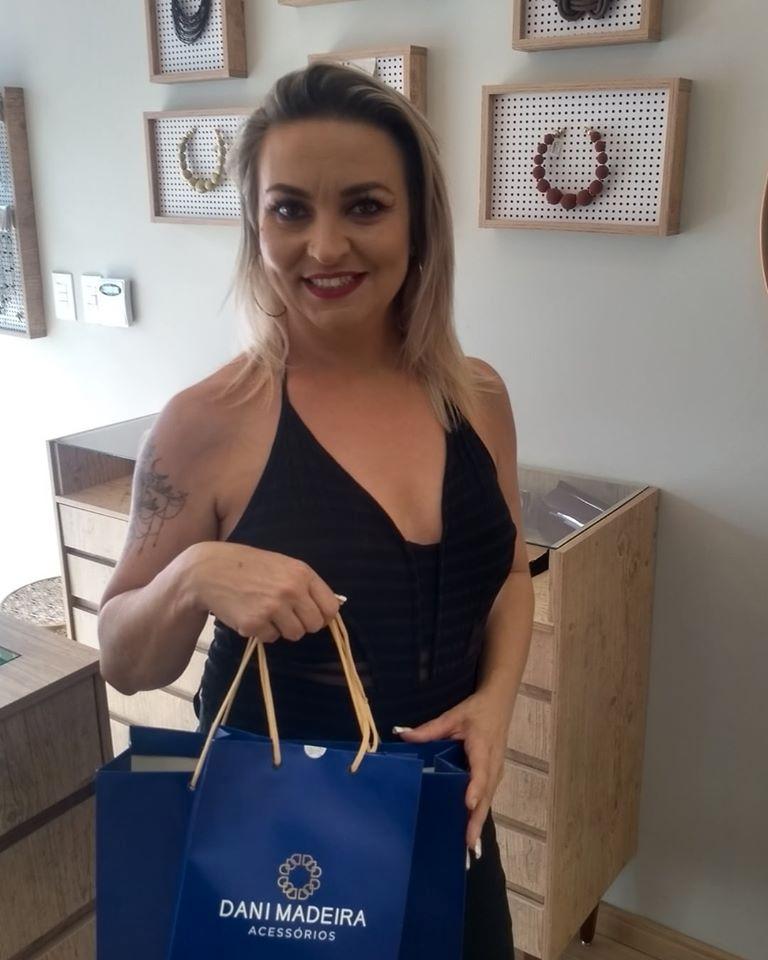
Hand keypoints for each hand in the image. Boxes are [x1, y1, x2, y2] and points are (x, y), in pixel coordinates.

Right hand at [188, 541, 341, 642]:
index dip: (323, 615)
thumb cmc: (248, 566)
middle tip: (286, 614)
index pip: (330, 607)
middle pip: (314, 625)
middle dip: (302, 623)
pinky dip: (263, 632)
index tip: (313, 615)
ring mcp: (273, 608)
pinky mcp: (254, 624)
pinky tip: (251, 614)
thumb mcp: (283, 565)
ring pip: (295, 635)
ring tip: (267, 612)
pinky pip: (271, 638)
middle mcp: (291, 590)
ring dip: (283, 629)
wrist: (209, 570)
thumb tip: (332, 607)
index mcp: (302, 573)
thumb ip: (305, 584)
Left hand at [393, 690, 510, 855]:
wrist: (499, 704)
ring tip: (468, 846)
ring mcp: (496, 773)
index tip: (468, 804)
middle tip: (468, 844)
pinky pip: (487, 798)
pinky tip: (470, 832)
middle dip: (477, 820)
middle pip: (487, 796)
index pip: (481, 771)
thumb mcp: (453, 716)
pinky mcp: (493, 776)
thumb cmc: (476, 711)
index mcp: (483, 748)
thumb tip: (402, 734)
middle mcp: (493, 765)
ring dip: (479, 822)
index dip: (475, 788)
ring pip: (488, 800)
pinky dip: (480, 815)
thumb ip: (429, 729)